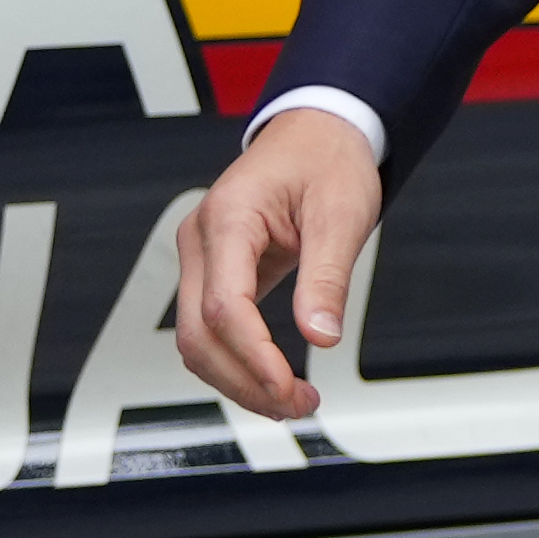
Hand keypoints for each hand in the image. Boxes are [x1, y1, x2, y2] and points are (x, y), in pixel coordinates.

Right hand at [174, 107, 383, 421]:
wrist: (316, 131)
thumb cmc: (327, 159)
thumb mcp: (342, 213)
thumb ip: (327, 276)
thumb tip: (320, 336)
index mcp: (228, 216)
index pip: (224, 306)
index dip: (254, 358)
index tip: (290, 390)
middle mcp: (201, 238)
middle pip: (198, 334)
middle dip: (245, 381)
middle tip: (299, 406)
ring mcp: (201, 255)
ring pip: (196, 339)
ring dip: (238, 380)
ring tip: (291, 401)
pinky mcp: (213, 270)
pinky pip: (210, 328)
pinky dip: (237, 361)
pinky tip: (272, 379)